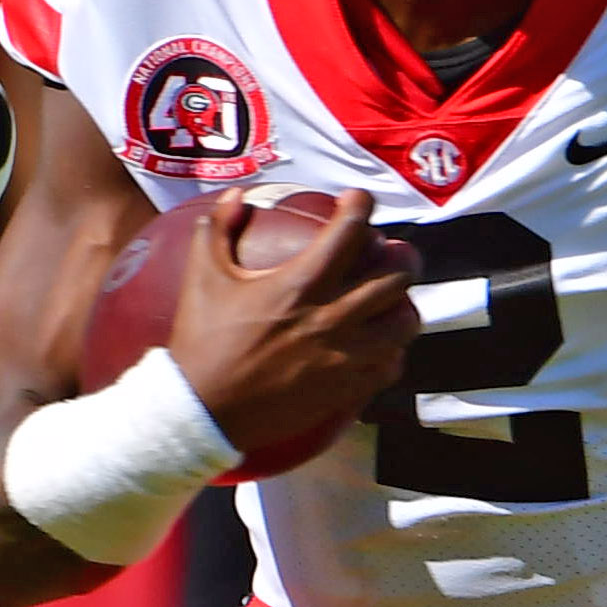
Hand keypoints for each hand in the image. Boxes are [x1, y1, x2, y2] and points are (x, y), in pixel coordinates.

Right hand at [165, 190, 416, 451]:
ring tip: (389, 299)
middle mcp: (332, 318)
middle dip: (401, 254)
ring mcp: (344, 357)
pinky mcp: (346, 389)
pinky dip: (391, 350)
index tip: (354, 200)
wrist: (203, 411)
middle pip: (396, 275)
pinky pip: (391, 365)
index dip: (360, 204)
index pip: (350, 230)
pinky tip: (376, 344)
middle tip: (389, 250)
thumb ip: (218, 229)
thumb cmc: (201, 342)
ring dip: (401, 304)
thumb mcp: (203, 278)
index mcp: (300, 285)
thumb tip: (236, 195)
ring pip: (404, 323)